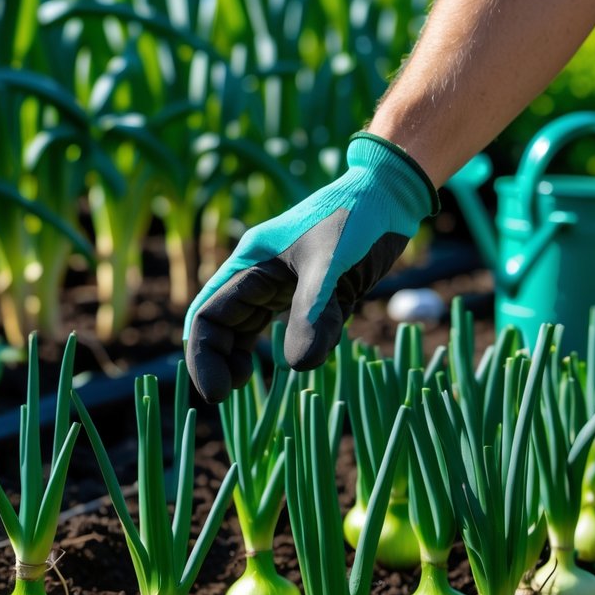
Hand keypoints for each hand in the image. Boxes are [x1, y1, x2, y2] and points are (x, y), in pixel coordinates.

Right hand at [183, 132, 438, 401]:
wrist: (389, 197)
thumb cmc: (355, 219)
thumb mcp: (331, 266)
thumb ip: (313, 315)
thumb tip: (297, 368)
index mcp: (250, 262)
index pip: (209, 315)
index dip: (204, 355)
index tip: (219, 393)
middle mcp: (258, 274)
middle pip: (223, 325)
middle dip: (220, 361)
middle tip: (230, 397)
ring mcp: (282, 283)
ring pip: (250, 328)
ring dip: (245, 356)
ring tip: (249, 386)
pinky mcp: (308, 291)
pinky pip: (286, 326)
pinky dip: (289, 347)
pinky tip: (302, 360)